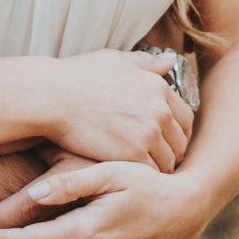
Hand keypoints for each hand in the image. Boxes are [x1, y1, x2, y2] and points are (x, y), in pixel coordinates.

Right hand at [40, 50, 193, 171]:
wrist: (52, 97)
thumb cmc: (77, 77)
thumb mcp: (115, 60)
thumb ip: (146, 63)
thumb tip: (171, 61)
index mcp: (158, 87)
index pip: (185, 118)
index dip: (178, 132)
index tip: (167, 141)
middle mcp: (160, 109)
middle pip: (180, 142)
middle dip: (171, 152)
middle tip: (156, 161)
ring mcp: (149, 132)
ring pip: (169, 161)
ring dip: (159, 168)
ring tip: (144, 172)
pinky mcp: (133, 154)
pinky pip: (152, 173)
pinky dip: (144, 177)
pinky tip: (132, 176)